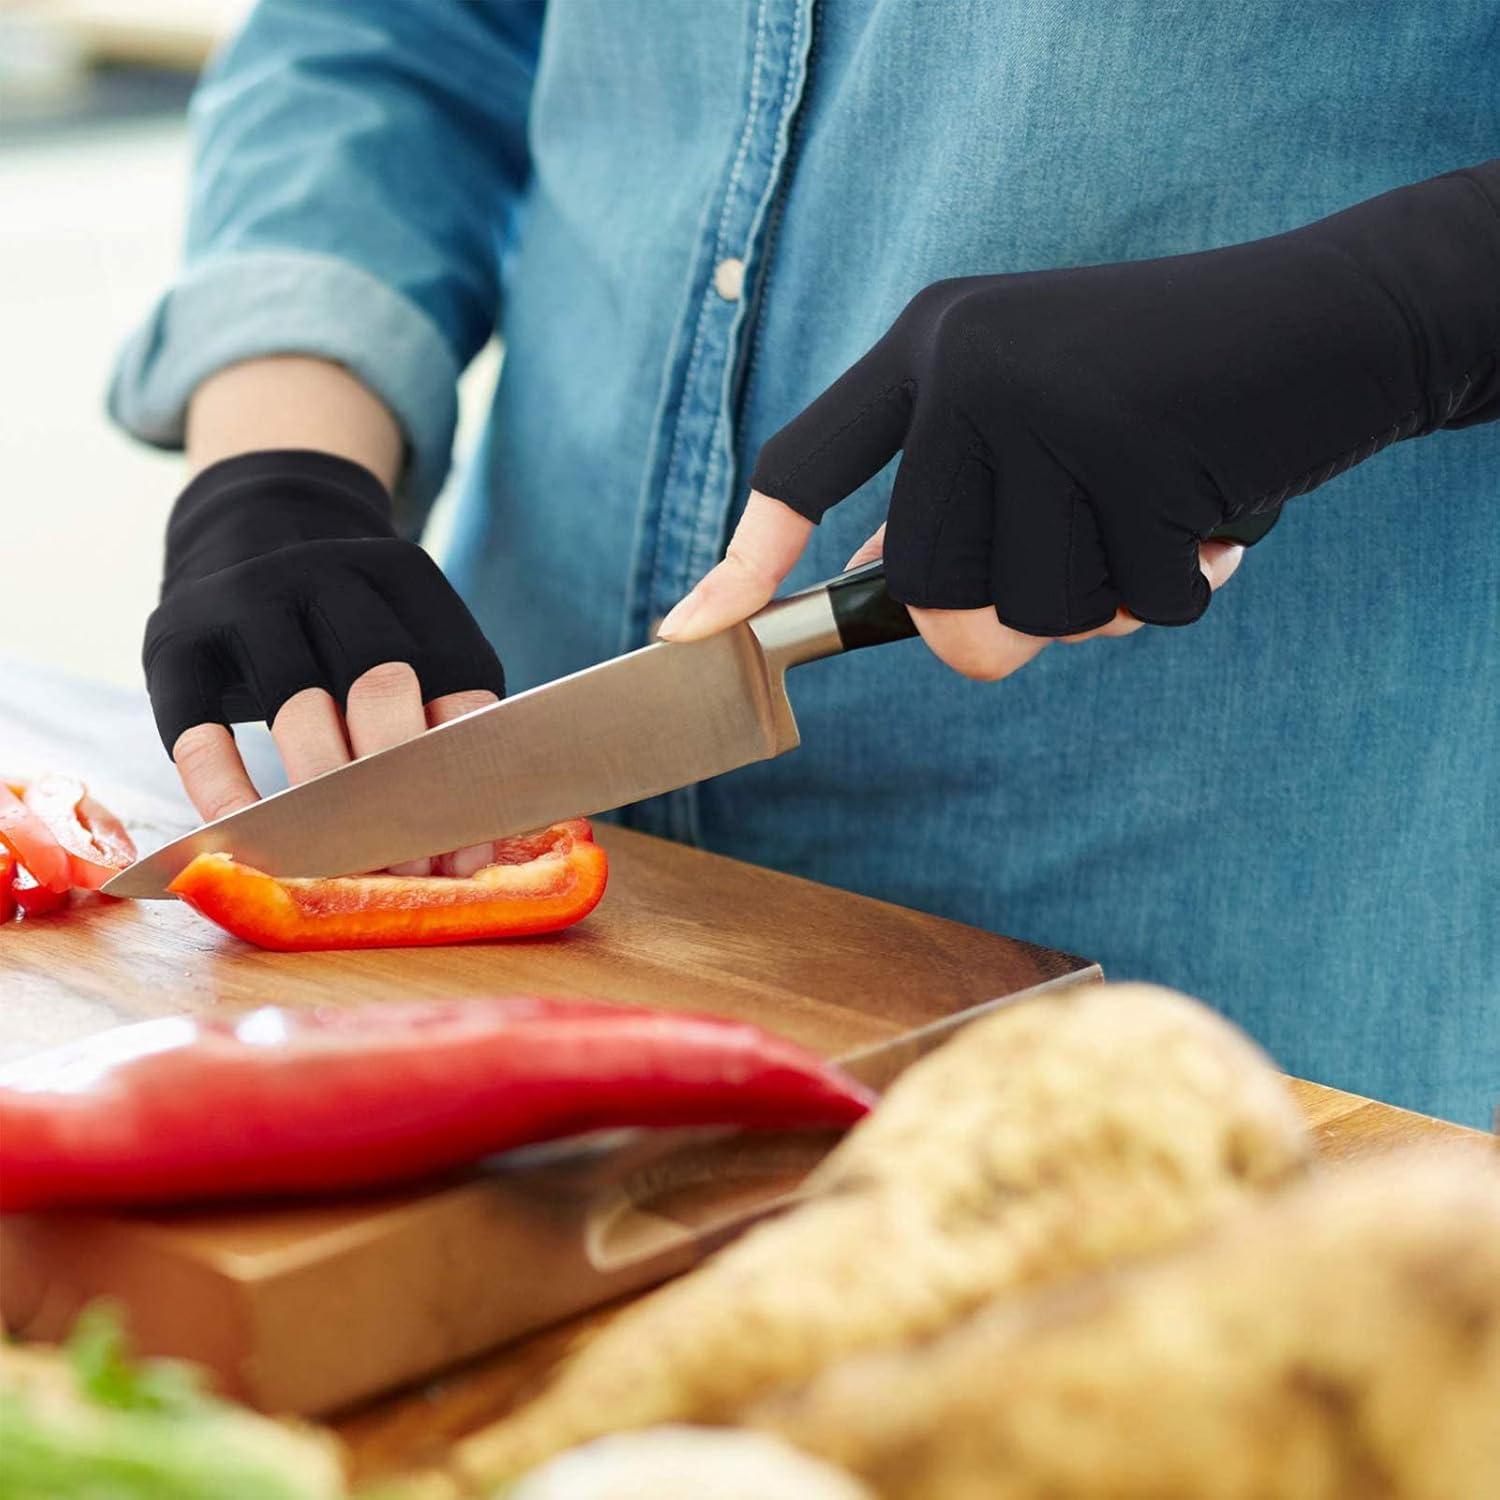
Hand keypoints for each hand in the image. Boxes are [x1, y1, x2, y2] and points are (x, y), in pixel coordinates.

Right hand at [144, 450, 504, 874]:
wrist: (248, 525)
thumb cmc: (345, 625)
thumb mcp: (404, 639)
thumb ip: (436, 720)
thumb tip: (462, 859)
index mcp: (409, 580)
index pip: (457, 680)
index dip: (461, 777)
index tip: (460, 858)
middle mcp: (331, 574)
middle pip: (380, 683)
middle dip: (396, 789)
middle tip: (398, 872)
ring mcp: (249, 595)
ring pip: (294, 703)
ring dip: (318, 798)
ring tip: (334, 864)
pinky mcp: (175, 633)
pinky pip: (199, 724)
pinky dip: (222, 789)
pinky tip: (242, 837)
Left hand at [663, 162, 1498, 670]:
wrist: (1327, 319)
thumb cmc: (1163, 384)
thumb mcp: (1029, 413)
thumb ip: (953, 490)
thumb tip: (879, 585)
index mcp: (928, 347)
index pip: (802, 466)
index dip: (743, 560)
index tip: (686, 635)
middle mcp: (969, 367)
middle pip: (925, 589)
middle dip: (996, 625)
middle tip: (1080, 568)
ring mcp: (1049, 408)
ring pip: (1027, 614)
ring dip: (1101, 603)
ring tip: (1154, 515)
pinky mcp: (1139, 457)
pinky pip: (1134, 607)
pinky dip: (1182, 589)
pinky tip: (1216, 511)